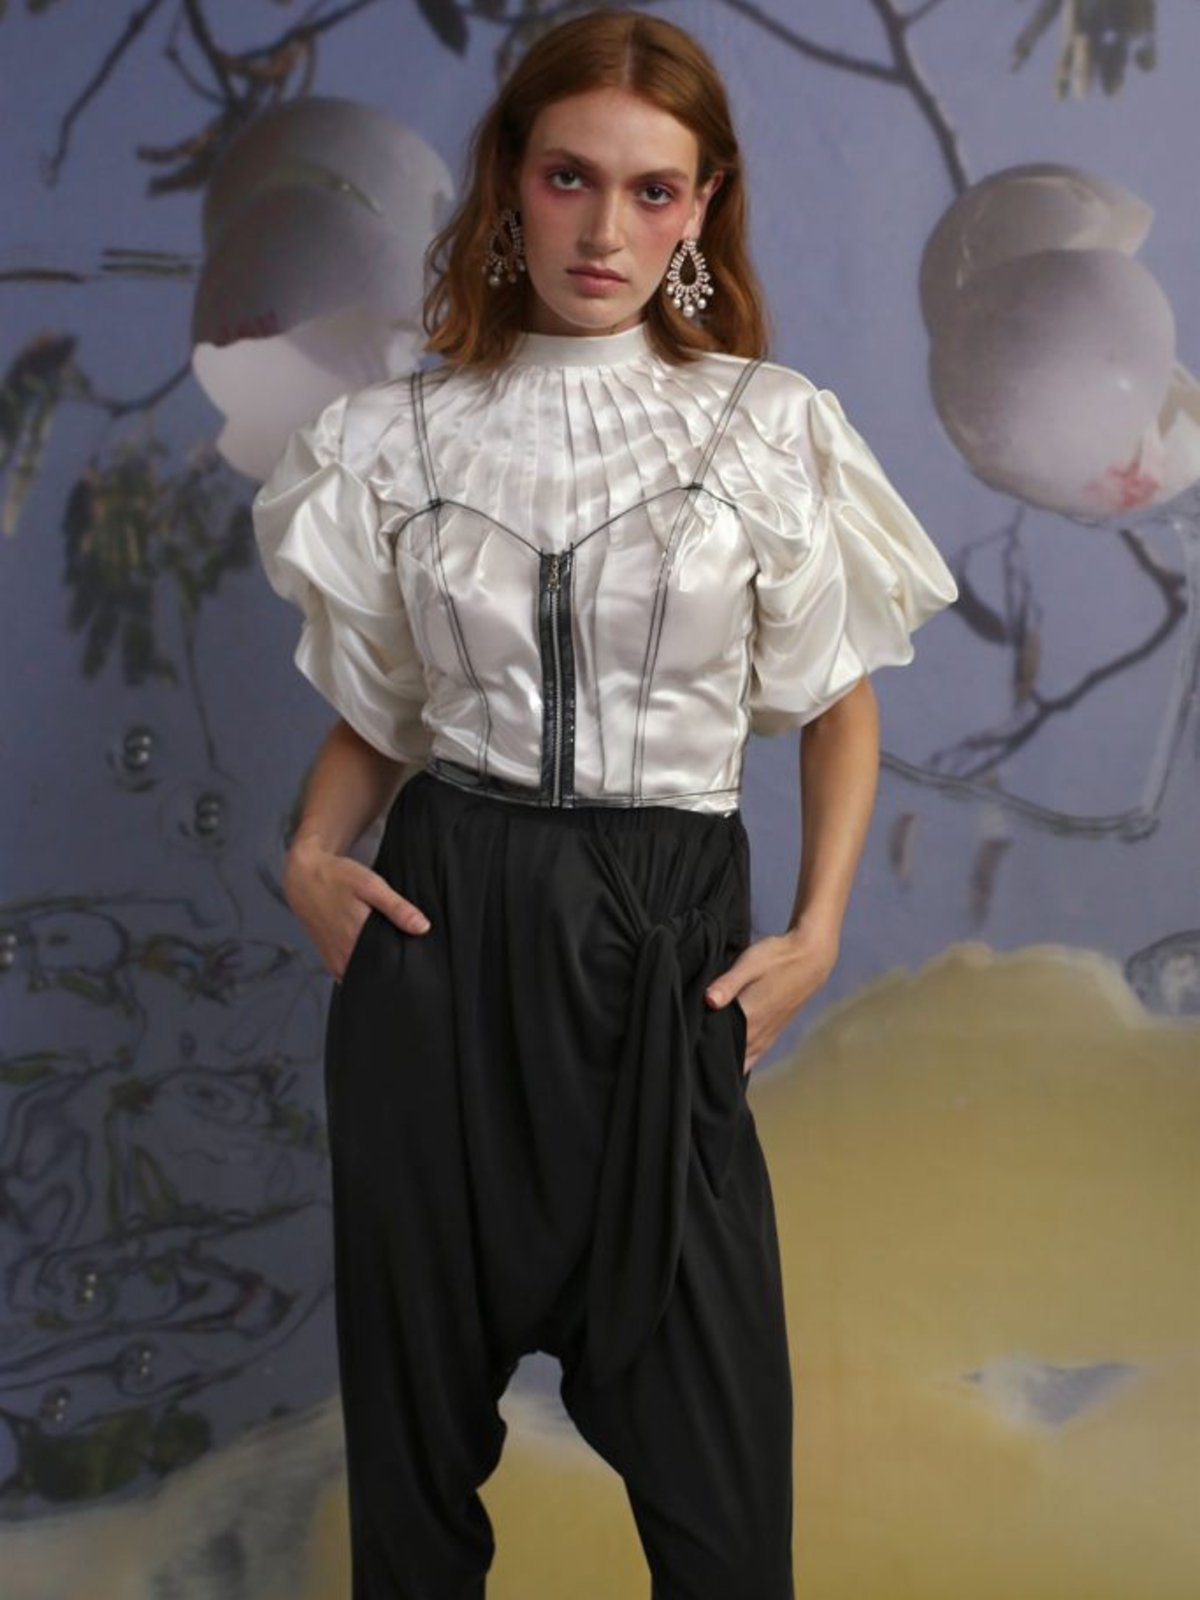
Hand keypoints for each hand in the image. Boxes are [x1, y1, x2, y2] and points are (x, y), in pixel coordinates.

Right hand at [283, 838, 430, 980]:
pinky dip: (364, 969)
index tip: (417, 956)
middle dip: (394, 966)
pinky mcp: (331, 964)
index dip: (406, 961)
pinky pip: (352, 976)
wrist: (303, 879)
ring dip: (378, 968)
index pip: (391, 964)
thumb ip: (397, 908)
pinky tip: (372, 954)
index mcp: (357, 938)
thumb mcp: (371, 885)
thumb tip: (423, 927)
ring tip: (388, 951)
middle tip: (405, 951)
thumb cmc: (337, 878)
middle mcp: (345, 956)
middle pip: (379, 972)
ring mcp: (336, 963)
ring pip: (365, 977)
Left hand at [705, 921, 838, 1072]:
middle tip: (690, 1058)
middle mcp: (758, 1033)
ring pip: (743, 1061)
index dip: (700, 1050)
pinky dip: (740, 1061)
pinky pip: (753, 1057)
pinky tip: (730, 1060)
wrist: (810, 958)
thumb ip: (728, 984)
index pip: (719, 1046)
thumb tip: (708, 1001)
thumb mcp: (749, 964)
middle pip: (729, 1058)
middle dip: (710, 1059)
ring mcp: (767, 1036)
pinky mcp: (773, 1033)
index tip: (684, 1049)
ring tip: (705, 1063)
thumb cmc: (777, 958)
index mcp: (749, 1018)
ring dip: (726, 1063)